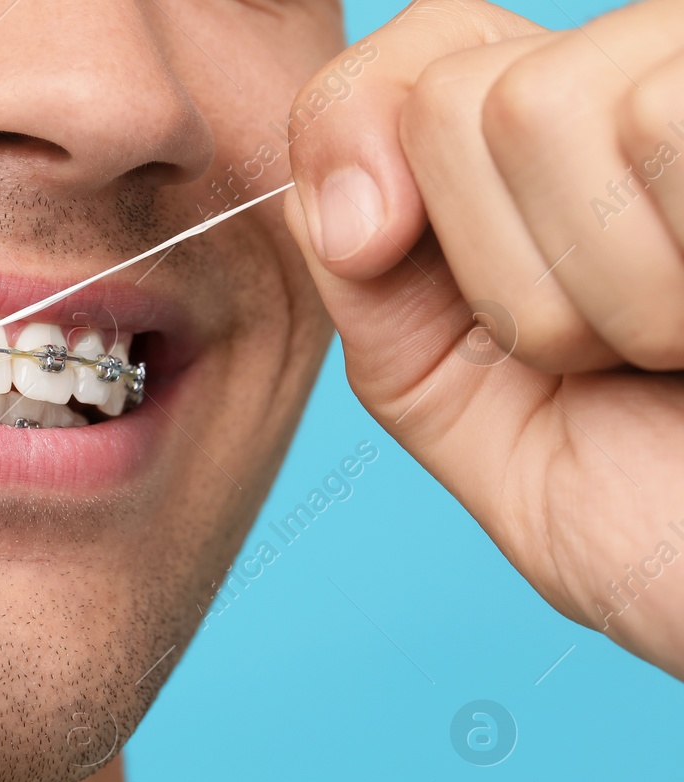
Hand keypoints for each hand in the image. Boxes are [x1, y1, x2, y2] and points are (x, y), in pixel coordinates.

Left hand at [286, 0, 683, 675]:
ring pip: (542, 105)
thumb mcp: (476, 420)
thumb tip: (330, 198)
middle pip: (452, 96)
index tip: (369, 246)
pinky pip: (654, 121)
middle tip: (610, 356)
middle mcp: (645, 94)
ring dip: (598, 289)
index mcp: (555, 165)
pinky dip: (664, 272)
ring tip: (681, 347)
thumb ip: (385, 306)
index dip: (353, 136)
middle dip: (497, 276)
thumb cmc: (673, 525)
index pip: (405, 59)